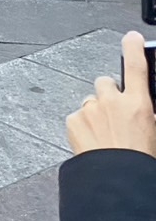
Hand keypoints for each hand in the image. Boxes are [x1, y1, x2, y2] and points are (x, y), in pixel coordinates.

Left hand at [67, 31, 155, 156]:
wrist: (117, 183)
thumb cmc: (139, 162)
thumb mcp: (153, 134)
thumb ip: (145, 116)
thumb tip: (142, 112)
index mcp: (139, 105)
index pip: (136, 67)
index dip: (133, 48)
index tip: (131, 37)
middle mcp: (112, 102)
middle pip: (105, 83)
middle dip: (108, 94)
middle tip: (113, 114)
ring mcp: (91, 110)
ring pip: (90, 102)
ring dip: (95, 112)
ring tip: (104, 135)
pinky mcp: (74, 120)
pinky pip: (78, 117)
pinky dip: (83, 127)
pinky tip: (93, 143)